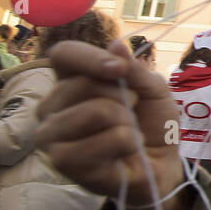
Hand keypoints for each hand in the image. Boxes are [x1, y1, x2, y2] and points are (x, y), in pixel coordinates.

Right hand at [37, 39, 186, 209]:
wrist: (160, 164)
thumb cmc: (150, 124)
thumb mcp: (152, 89)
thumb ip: (134, 70)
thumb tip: (117, 44)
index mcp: (69, 81)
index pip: (63, 54)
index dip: (91, 57)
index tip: (120, 69)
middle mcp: (51, 106)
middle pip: (85, 85)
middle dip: (123, 98)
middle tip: (130, 114)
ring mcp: (50, 134)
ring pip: (97, 112)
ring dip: (127, 123)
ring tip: (127, 134)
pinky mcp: (61, 160)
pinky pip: (108, 140)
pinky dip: (128, 143)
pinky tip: (123, 152)